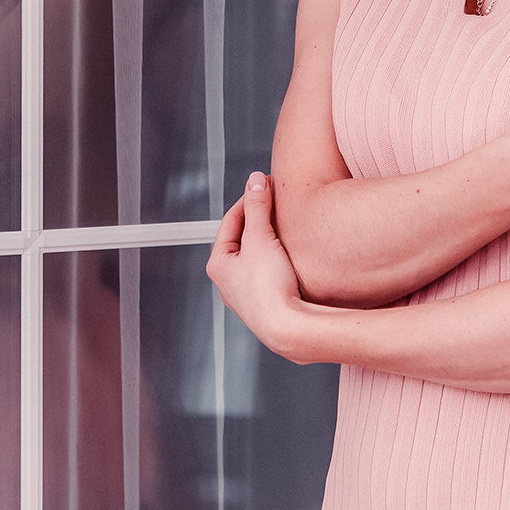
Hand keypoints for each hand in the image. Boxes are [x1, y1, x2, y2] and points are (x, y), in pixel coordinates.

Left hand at [207, 173, 311, 358]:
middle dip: (259, 217)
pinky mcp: (265, 301)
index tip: (265, 185)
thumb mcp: (260, 238)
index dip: (249, 198)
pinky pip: (268, 270)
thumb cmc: (268, 289)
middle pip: (242, 237)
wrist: (288, 328)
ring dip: (269, 237)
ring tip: (285, 225)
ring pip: (256, 254)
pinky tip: (291, 254)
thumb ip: (257, 207)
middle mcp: (228, 280)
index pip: (231, 219)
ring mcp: (246, 292)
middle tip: (276, 202)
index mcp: (218, 264)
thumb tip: (254, 181)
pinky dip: (277, 256)